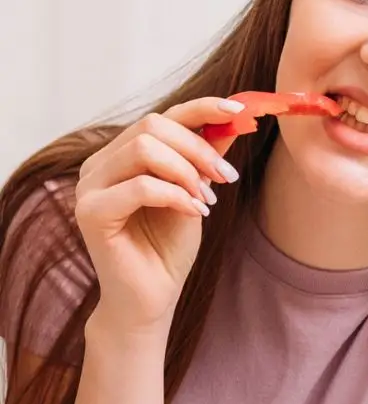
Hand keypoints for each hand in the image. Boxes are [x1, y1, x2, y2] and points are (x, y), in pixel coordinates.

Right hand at [73, 98, 245, 337]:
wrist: (151, 295)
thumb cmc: (169, 246)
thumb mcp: (196, 191)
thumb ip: (206, 156)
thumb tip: (234, 118)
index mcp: (122, 155)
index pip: (163, 115)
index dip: (203, 108)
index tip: (241, 112)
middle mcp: (99, 165)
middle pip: (152, 125)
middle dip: (199, 147)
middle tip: (225, 177)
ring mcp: (89, 187)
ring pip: (143, 148)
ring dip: (186, 171)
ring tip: (207, 198)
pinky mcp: (90, 213)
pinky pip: (140, 186)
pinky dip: (176, 196)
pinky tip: (194, 212)